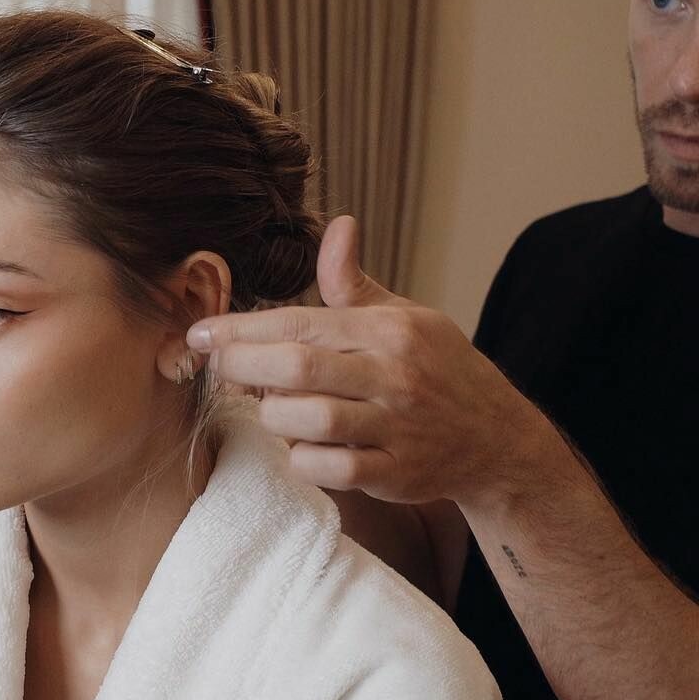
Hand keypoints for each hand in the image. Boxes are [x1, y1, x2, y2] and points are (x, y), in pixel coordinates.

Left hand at [187, 213, 549, 513]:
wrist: (497, 440)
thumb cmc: (439, 372)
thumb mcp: (407, 318)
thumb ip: (355, 285)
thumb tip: (337, 226)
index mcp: (391, 330)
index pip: (302, 322)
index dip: (243, 330)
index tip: (202, 333)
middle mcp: (394, 375)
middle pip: (298, 369)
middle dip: (243, 368)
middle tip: (217, 368)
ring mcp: (396, 428)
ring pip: (310, 421)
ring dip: (275, 417)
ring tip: (271, 408)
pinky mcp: (395, 473)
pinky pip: (330, 469)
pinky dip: (304, 459)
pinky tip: (302, 446)